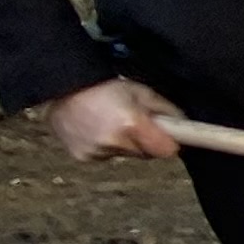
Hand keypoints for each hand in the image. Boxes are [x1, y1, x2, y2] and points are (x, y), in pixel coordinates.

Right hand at [45, 78, 177, 162]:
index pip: (166, 150)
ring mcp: (98, 151)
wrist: (60, 89)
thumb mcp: (138, 90)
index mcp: (132, 124)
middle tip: (134, 123)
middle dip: (145, 141)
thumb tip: (183, 123)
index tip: (169, 137)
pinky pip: (105, 155)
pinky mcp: (84, 157)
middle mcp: (115, 142)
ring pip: (125, 155)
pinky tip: (96, 129)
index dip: (169, 143)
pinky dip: (105, 146)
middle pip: (146, 154)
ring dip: (124, 143)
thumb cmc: (101, 86)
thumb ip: (164, 109)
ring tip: (111, 122)